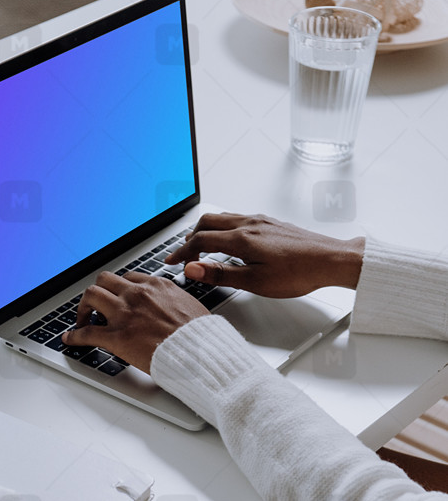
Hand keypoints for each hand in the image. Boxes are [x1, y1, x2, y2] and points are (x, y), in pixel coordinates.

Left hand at [62, 271, 205, 373]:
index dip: (118, 289)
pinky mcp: (117, 337)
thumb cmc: (201, 336)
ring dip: (82, 308)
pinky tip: (70, 339)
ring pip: (91, 297)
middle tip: (94, 307)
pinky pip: (87, 332)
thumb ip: (175, 302)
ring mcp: (125, 314)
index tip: (115, 297)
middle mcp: (137, 295)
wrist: (202, 353)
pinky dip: (75, 336)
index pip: (128, 278)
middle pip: (104, 281)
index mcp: (156, 286)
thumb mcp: (191, 306)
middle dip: (97, 293)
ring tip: (81, 320)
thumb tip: (175, 307)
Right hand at [165, 213, 364, 297]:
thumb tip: (193, 269)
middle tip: (183, 256)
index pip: (200, 242)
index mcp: (242, 239)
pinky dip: (223, 227)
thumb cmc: (299, 274)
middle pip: (207, 223)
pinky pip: (237, 218)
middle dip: (190, 239)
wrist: (330, 260)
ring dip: (205, 230)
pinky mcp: (270, 222)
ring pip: (222, 218)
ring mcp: (260, 221)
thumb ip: (221, 274)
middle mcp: (249, 224)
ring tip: (200, 247)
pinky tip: (229, 241)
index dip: (181, 253)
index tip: (171, 263)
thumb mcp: (255, 282)